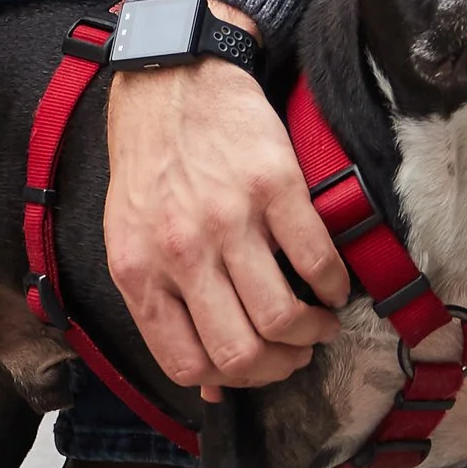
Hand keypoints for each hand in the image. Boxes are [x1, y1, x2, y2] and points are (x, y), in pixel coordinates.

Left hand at [103, 19, 351, 397]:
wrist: (170, 81)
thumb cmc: (151, 166)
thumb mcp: (132, 239)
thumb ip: (162, 310)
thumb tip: (209, 386)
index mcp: (139, 271)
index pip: (186, 364)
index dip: (231, 380)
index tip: (255, 366)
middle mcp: (180, 252)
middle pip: (240, 353)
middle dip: (279, 367)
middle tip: (296, 352)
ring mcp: (228, 220)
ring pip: (282, 318)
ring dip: (313, 332)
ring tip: (319, 321)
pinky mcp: (274, 187)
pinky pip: (317, 261)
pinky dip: (334, 287)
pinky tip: (331, 283)